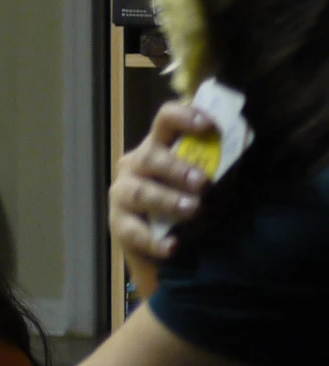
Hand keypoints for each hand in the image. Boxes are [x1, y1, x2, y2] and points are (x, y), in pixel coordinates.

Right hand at [110, 100, 212, 290]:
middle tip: (202, 181)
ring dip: (166, 200)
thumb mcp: (213, 184)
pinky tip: (173, 247)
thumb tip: (245, 139)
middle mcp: (135, 166)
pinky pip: (135, 232)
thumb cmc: (192, 206)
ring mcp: (123, 196)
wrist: (168, 248)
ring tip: (192, 209)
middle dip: (176, 168)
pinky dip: (155, 241)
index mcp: (159, 147)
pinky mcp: (120, 227)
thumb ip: (224, 165)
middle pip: (149, 157)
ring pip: (139, 192)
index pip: (165, 121)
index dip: (183, 117)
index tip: (207, 125)